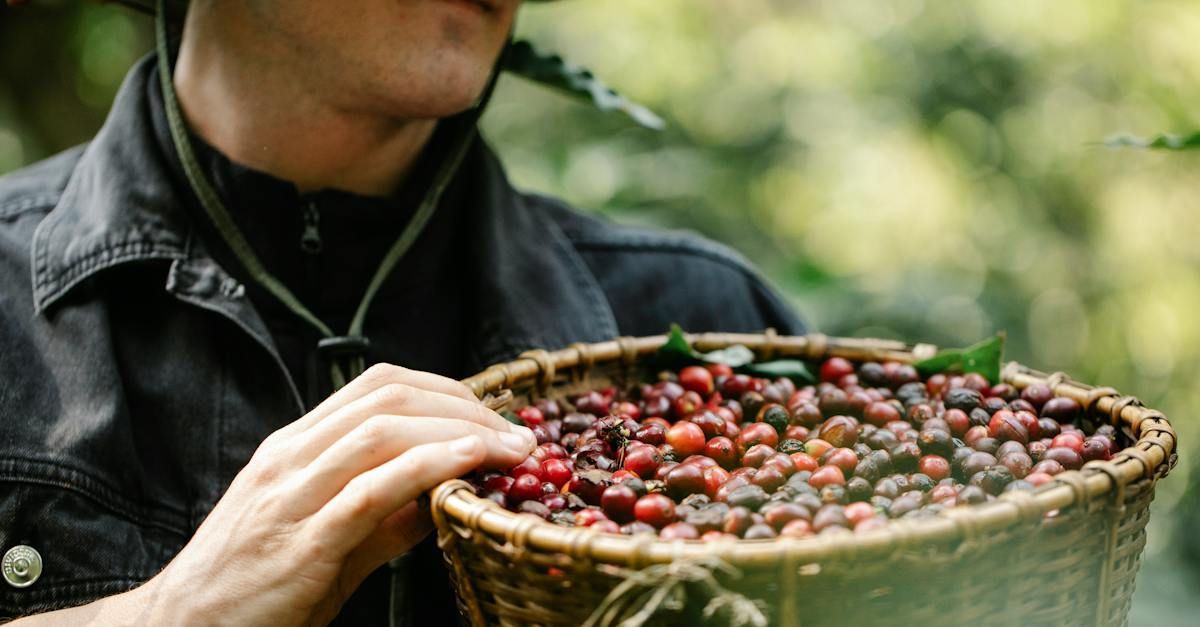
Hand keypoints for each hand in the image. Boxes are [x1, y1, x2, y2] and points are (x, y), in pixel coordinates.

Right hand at [126, 364, 533, 625]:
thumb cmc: (253, 587)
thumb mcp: (322, 538)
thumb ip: (382, 514)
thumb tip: (444, 491)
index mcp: (293, 448)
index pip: (377, 386)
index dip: (446, 390)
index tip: (493, 416)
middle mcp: (289, 459)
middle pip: (389, 398)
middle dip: (465, 407)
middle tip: (517, 434)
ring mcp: (290, 498)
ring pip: (382, 432)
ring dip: (460, 431)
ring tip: (510, 449)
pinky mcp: (300, 545)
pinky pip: (370, 491)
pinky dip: (427, 467)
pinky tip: (468, 464)